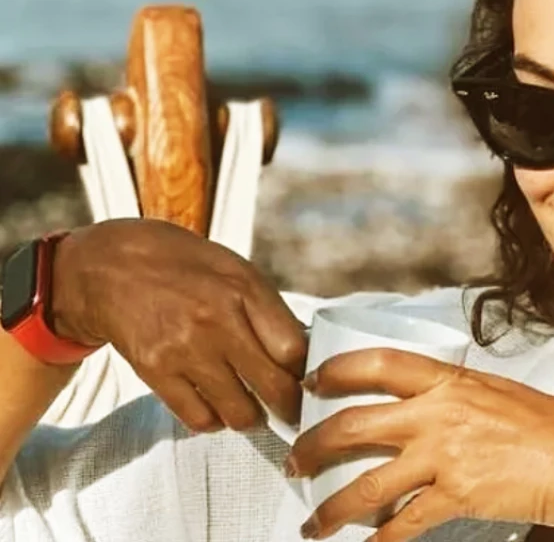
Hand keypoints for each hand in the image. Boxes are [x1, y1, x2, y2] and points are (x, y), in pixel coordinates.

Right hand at [51, 218, 307, 431]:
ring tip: (252, 406)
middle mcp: (216, 322)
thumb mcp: (235, 270)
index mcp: (244, 290)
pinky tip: (217, 405)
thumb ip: (269, 310)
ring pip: (240, 413)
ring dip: (252, 417)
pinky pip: (199, 419)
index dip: (307, 371)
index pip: (295, 350)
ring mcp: (184, 350)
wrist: (111, 267)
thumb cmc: (184, 267)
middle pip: (275, 387)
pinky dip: (214, 420)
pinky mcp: (155, 373)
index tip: (308, 379)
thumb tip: (303, 355)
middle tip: (292, 409)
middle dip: (291, 406)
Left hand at [286, 349, 553, 540]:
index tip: (311, 382)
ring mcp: (445, 455)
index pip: (378, 364)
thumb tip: (422, 413)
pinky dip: (380, 540)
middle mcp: (439, 413)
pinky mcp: (456, 496)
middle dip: (313, 446)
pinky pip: (402, 523)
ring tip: (314, 524)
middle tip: (296, 461)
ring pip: (366, 484)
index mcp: (450, 381)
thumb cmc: (552, 426)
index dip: (335, 371)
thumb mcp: (498, 394)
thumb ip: (456, 400)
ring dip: (331, 509)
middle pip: (353, 425)